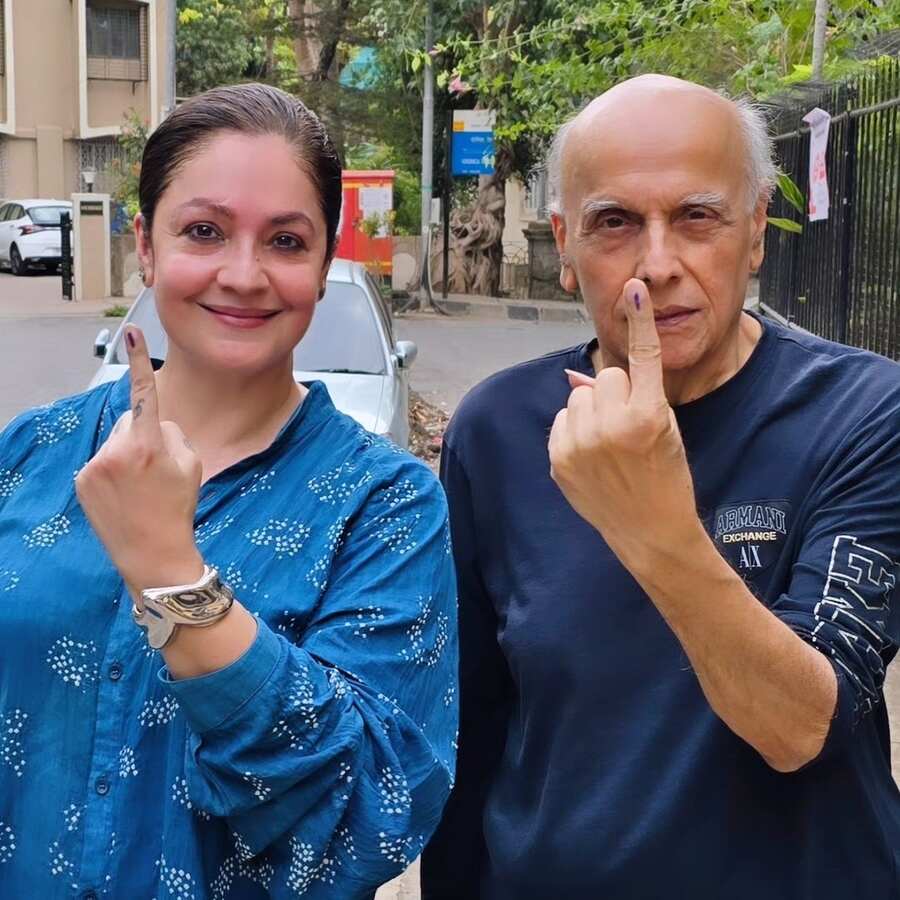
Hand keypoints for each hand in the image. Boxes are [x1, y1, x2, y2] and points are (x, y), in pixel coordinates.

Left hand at [75, 325, 203, 592]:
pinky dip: (112, 471)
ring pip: (115, 441)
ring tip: (140, 488)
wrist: (153, 554)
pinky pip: (101, 460)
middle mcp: (115, 450)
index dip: (140, 361)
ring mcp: (94, 465)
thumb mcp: (192, 464)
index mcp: (147, 443)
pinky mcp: (82, 480)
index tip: (132, 333)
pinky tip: (124, 496)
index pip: (145, 393)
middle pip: (131, 420)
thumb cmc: (178, 508)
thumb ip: (172, 434)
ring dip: (126, 454)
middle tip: (156, 470)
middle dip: (143, 435)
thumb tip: (153, 423)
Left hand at [548, 278, 699, 566]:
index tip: (635, 289)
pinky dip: (574, 430)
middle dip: (617, 393)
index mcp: (648, 417)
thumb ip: (634, 395)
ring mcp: (581, 446)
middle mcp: (611, 428)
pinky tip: (593, 455)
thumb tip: (576, 376)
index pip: (643, 358)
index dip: (640, 322)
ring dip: (592, 410)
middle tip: (630, 425)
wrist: (651, 531)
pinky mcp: (559, 461)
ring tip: (610, 442)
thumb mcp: (666, 430)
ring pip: (578, 395)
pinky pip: (561, 420)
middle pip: (606, 376)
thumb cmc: (666, 477)